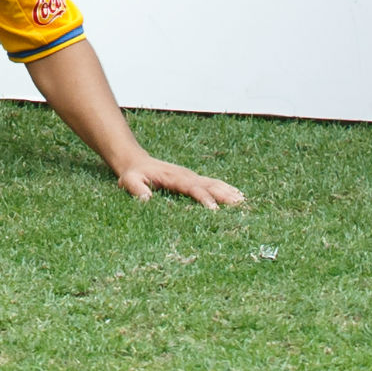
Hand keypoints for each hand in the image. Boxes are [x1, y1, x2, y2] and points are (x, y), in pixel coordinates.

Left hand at [114, 154, 245, 209]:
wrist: (135, 161)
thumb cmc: (133, 174)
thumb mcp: (128, 181)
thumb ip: (137, 190)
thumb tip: (146, 199)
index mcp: (173, 177)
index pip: (192, 188)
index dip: (203, 198)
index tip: (214, 209)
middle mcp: (186, 175)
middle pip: (208, 184)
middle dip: (223, 195)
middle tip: (239, 205)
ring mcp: (191, 176)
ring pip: (213, 183)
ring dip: (228, 191)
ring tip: (243, 201)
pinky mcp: (193, 179)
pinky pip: (212, 183)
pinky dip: (225, 188)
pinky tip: (236, 195)